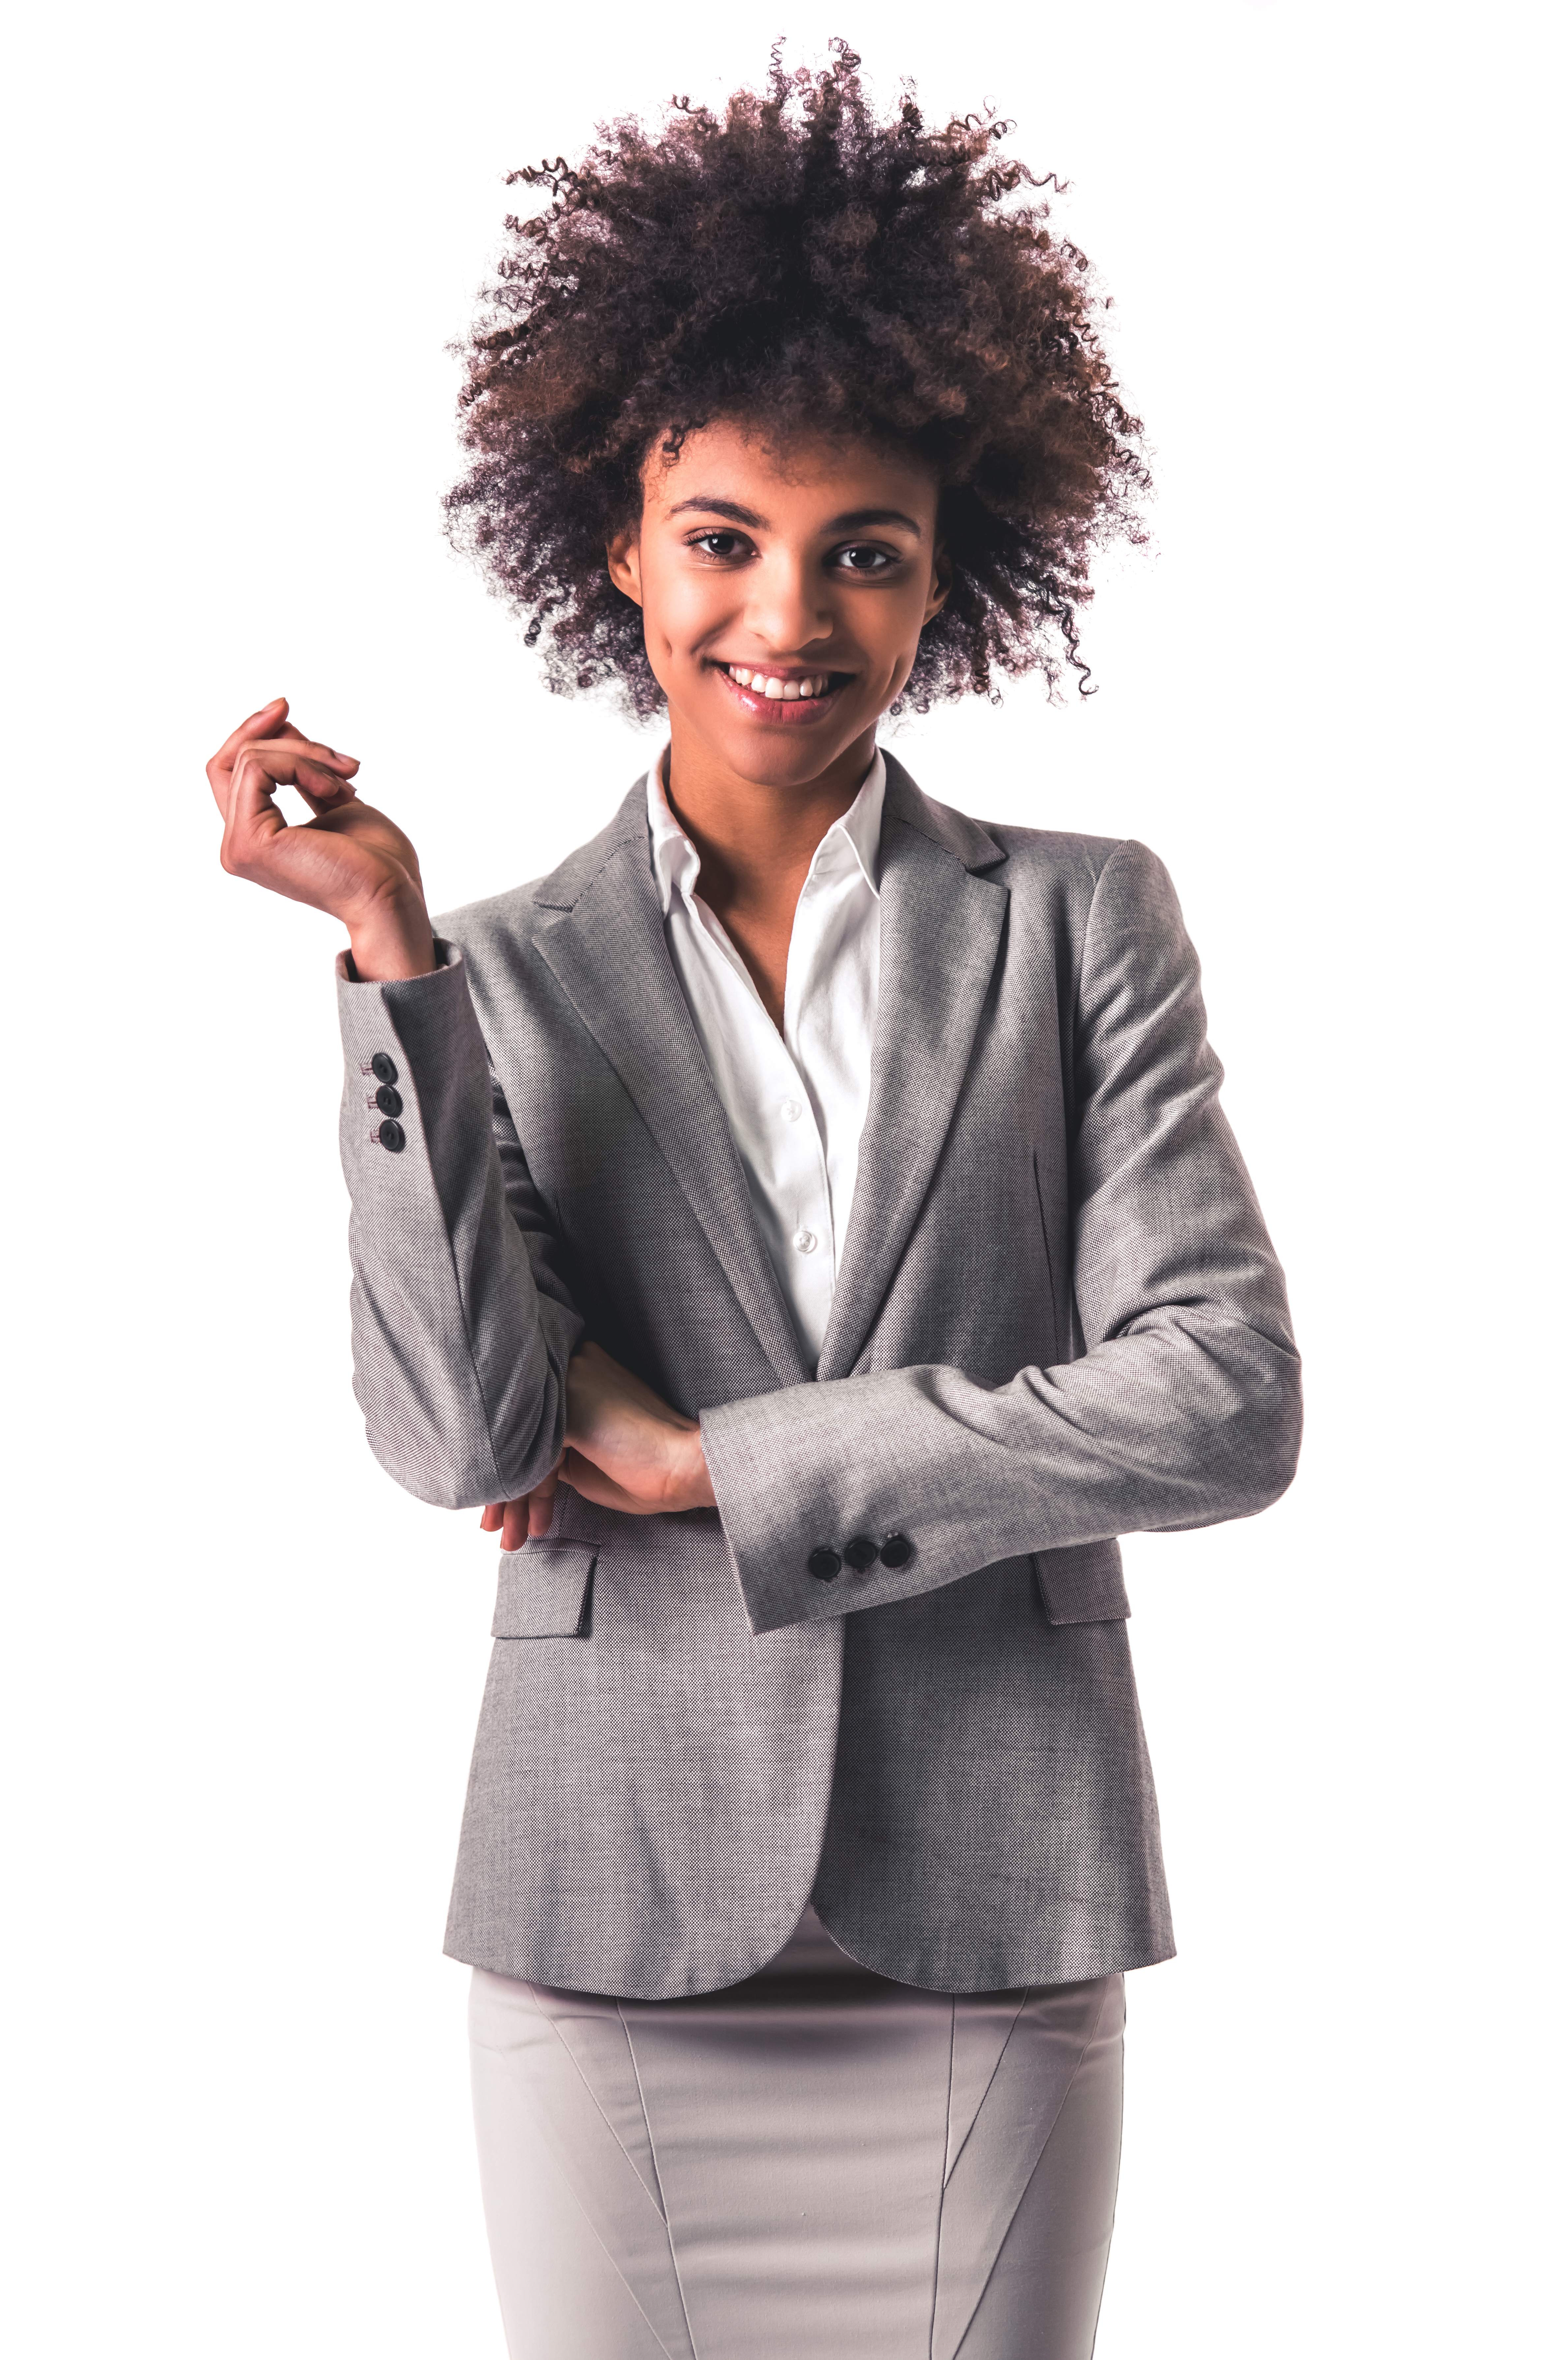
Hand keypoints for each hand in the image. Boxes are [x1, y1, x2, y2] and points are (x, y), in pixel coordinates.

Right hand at [206, 695, 435, 979]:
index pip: (232, 772)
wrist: (392, 894)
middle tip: (341, 757)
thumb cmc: (375, 858)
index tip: (285, 707)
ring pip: (251, 759)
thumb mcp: (331, 794)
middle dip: (287, 739)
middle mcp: (236, 846)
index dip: (252, 733)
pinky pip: (259, 768)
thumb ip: (299, 765)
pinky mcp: (250, 842)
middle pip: (236, 760)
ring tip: (348, 779)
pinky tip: (334, 790)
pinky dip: (301, 764)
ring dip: (308, 755)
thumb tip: (280, 720)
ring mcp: (238, 847)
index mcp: (254, 838)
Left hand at [480, 1342, 715, 1548]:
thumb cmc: (647, 1468)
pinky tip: (533, 1525)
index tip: (503, 1512)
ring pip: (521, 1444)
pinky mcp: (571, 1403)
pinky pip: (532, 1453)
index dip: (513, 1471)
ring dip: (513, 1499)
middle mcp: (569, 1361)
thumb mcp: (584, 1458)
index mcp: (577, 1366)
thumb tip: (513, 1467)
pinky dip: (530, 1494)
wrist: (687, 1465)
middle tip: (495, 1529)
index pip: (529, 1423)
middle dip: (504, 1489)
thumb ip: (552, 1448)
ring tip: (511, 1538)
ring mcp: (570, 1377)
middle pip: (519, 1433)